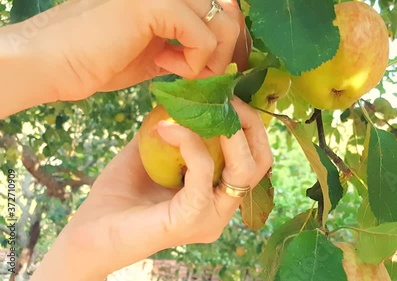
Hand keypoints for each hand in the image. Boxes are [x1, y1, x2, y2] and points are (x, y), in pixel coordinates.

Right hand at [4, 0, 250, 103]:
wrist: (56, 64)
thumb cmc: (99, 61)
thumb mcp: (156, 52)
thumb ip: (186, 46)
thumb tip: (218, 55)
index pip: (222, 6)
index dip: (225, 38)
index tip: (205, 65)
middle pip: (228, 11)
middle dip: (223, 50)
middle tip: (197, 72)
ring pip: (222, 21)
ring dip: (210, 58)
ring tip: (179, 69)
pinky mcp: (153, 4)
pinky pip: (202, 36)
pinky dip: (193, 62)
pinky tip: (163, 64)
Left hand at [30, 98, 271, 279]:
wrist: (90, 233)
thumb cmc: (119, 196)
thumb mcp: (150, 152)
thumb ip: (173, 128)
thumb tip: (185, 94)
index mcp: (217, 194)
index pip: (255, 157)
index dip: (249, 123)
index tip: (228, 95)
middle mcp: (222, 208)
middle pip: (261, 162)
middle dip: (249, 123)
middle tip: (226, 99)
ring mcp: (212, 216)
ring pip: (245, 168)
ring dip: (230, 130)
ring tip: (207, 107)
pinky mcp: (193, 218)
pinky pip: (203, 169)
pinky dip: (188, 140)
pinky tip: (165, 128)